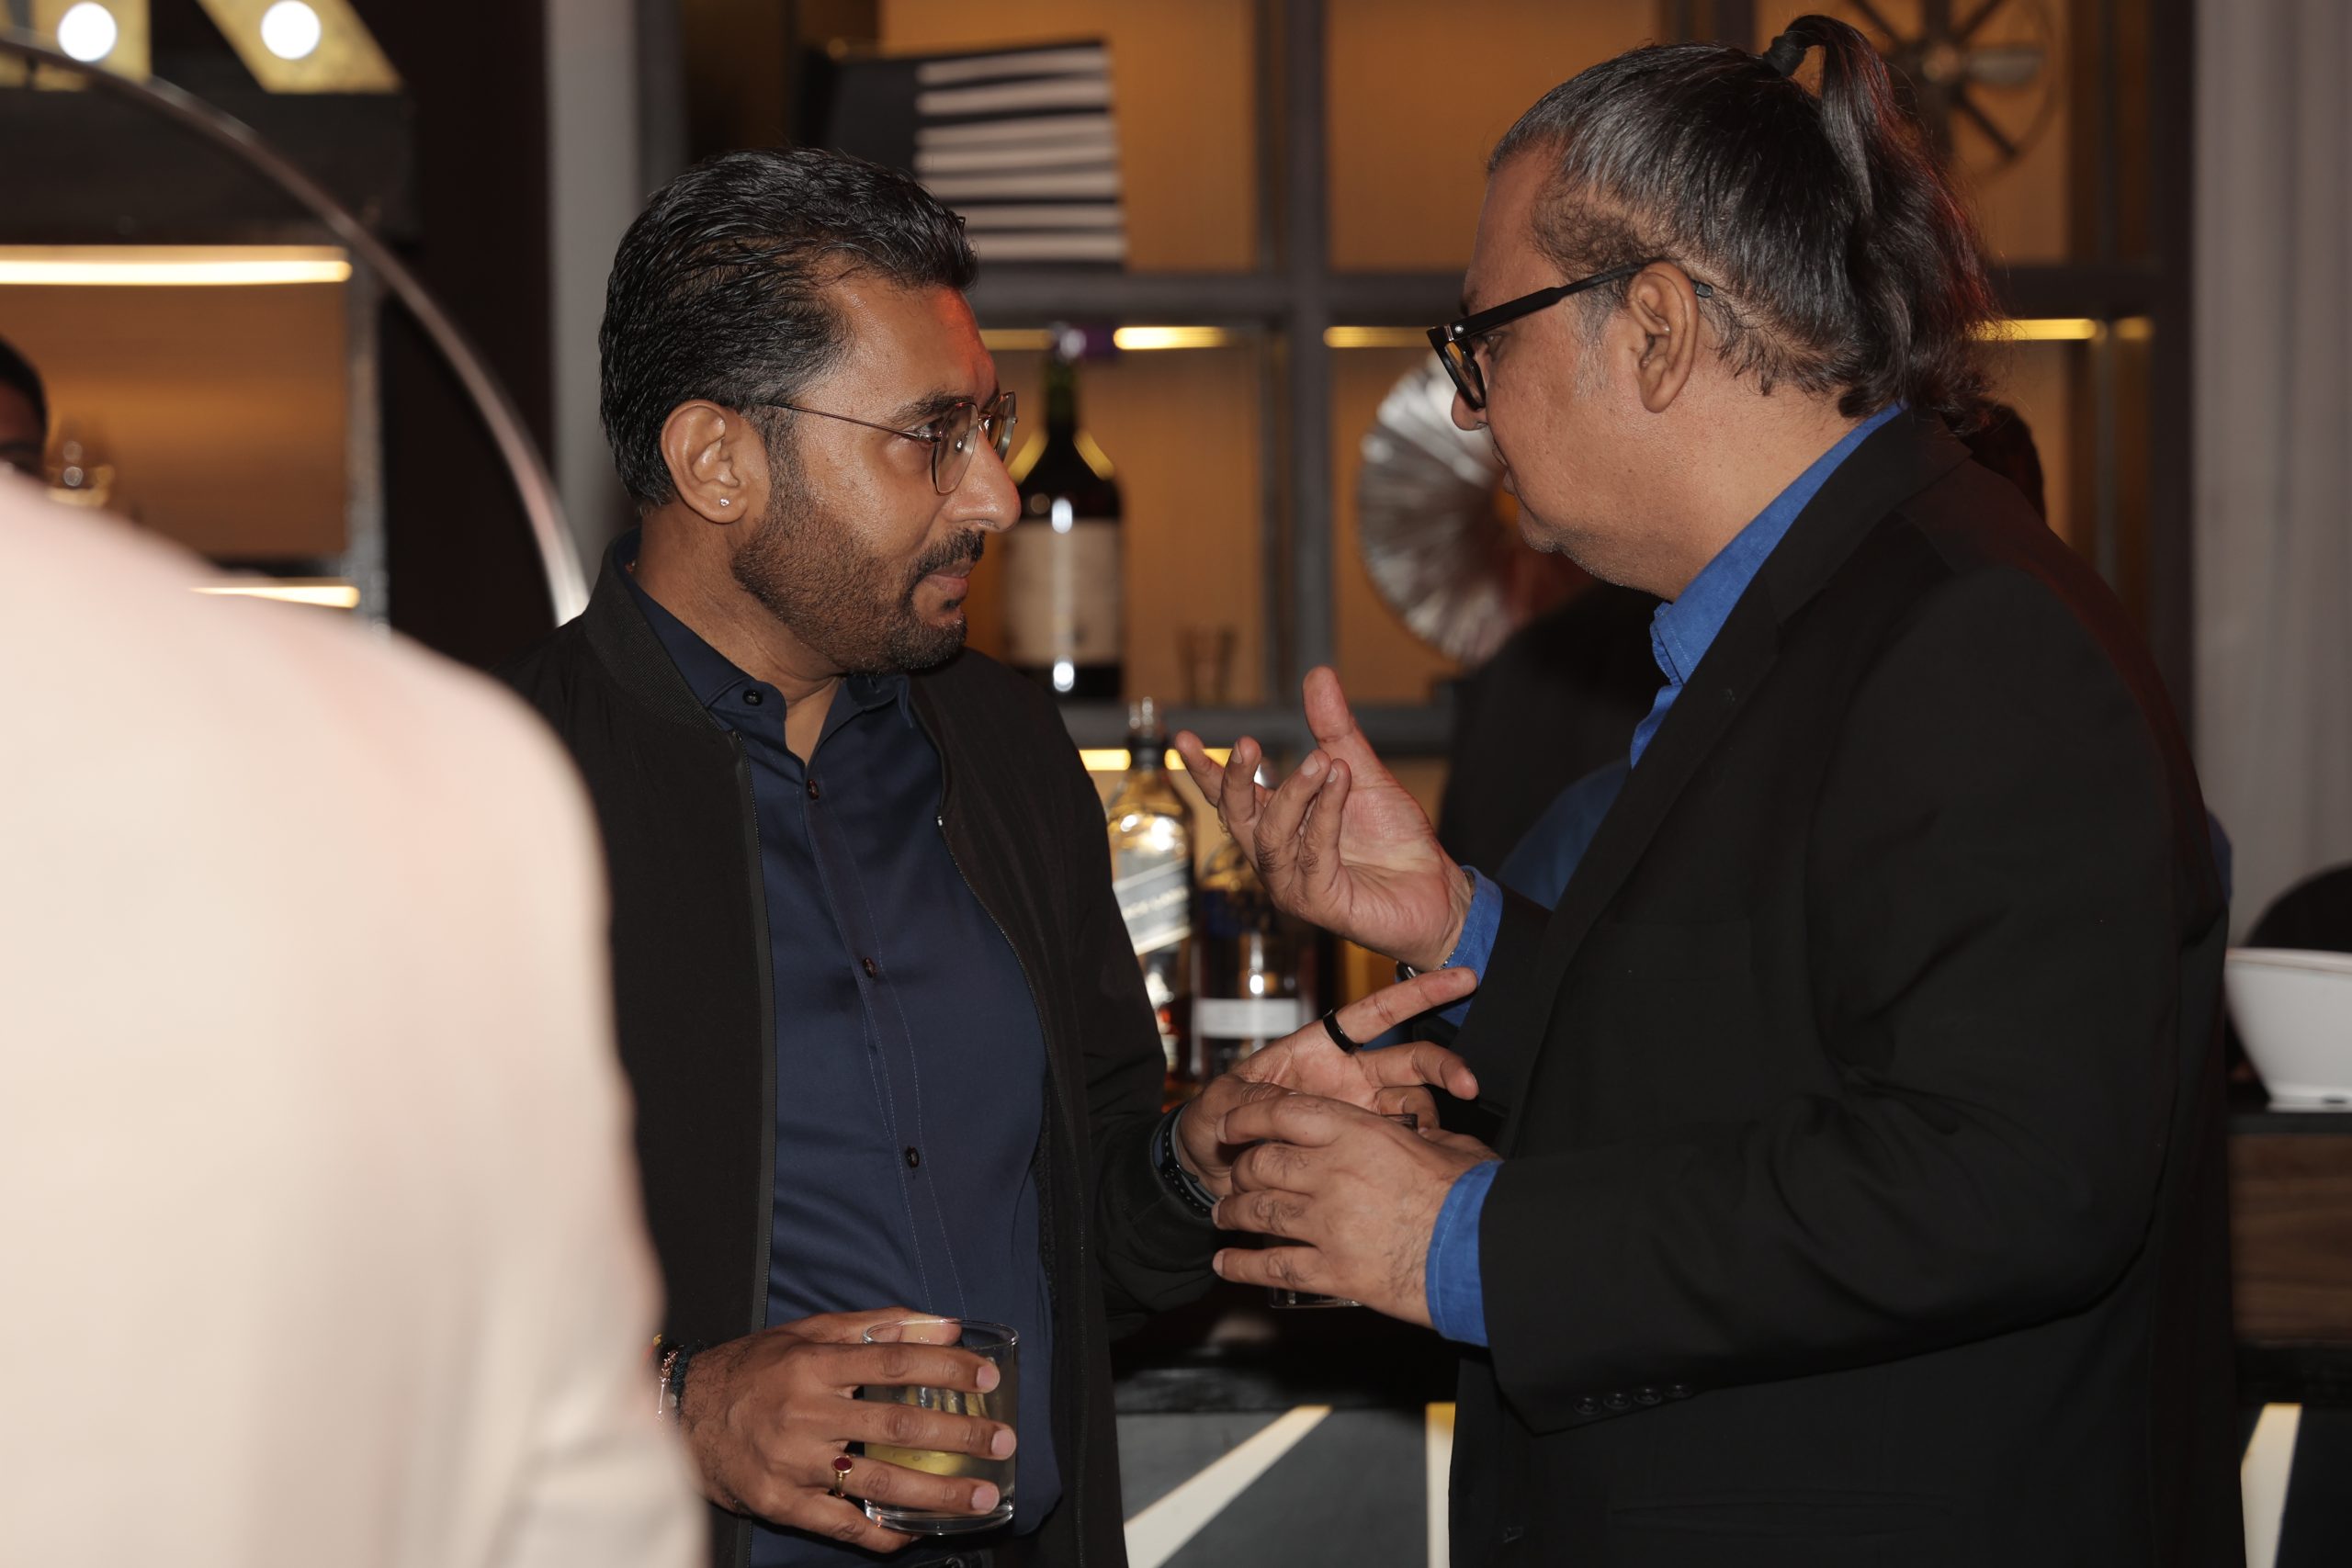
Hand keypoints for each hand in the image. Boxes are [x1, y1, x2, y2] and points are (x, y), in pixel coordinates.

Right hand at [678, 1309, 1016, 1551]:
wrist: (681, 1414)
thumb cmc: (754, 1368)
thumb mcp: (809, 1332)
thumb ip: (877, 1325)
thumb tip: (943, 1323)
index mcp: (814, 1364)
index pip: (893, 1363)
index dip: (945, 1369)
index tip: (987, 1377)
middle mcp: (805, 1413)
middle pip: (895, 1426)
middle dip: (957, 1435)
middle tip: (1002, 1442)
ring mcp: (793, 1463)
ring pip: (875, 1480)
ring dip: (935, 1492)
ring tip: (978, 1495)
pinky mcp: (781, 1502)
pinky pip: (840, 1524)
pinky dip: (880, 1531)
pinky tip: (914, 1533)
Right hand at [1174, 667, 1472, 970]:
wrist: (1434, 888)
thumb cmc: (1393, 840)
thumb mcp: (1360, 772)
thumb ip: (1335, 729)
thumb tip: (1318, 673)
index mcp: (1279, 825)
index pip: (1231, 797)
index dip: (1205, 770)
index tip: (1183, 739)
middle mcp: (1277, 856)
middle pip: (1236, 816)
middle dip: (1236, 779)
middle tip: (1245, 742)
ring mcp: (1293, 883)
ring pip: (1271, 834)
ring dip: (1294, 792)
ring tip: (1321, 759)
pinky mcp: (1319, 901)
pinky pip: (1314, 852)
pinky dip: (1326, 812)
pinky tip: (1340, 781)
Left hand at [1175, 969, 1479, 1198]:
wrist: (1214, 1175)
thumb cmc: (1216, 1124)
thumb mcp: (1221, 1104)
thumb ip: (1247, 1098)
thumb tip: (1271, 1104)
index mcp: (1319, 1049)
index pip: (1375, 1013)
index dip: (1417, 994)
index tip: (1463, 979)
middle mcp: (1350, 1078)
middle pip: (1410, 1060)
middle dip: (1444, 1066)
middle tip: (1468, 1084)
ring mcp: (1361, 1118)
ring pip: (1415, 1106)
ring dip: (1426, 1120)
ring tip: (1422, 1142)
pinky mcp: (1363, 1155)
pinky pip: (1398, 1152)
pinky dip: (1411, 1157)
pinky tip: (1414, 1172)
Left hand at [1209, 1095, 1498, 1326]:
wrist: (1484, 1253)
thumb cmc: (1475, 1197)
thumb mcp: (1449, 1146)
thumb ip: (1423, 1134)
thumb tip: (1423, 1130)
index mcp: (1359, 1134)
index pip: (1283, 1114)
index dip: (1248, 1118)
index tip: (1231, 1124)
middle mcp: (1333, 1174)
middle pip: (1263, 1164)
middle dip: (1241, 1171)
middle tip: (1234, 1177)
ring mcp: (1329, 1224)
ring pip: (1260, 1212)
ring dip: (1234, 1213)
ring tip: (1224, 1215)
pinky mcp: (1334, 1272)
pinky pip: (1274, 1266)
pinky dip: (1243, 1266)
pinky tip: (1227, 1265)